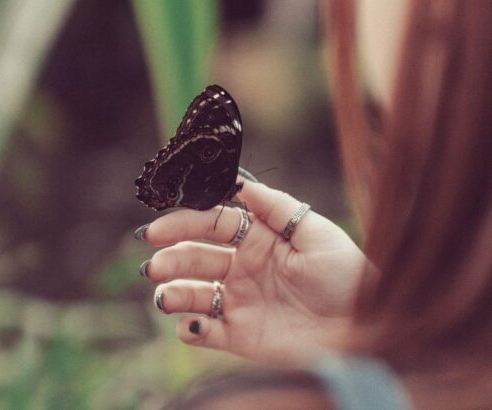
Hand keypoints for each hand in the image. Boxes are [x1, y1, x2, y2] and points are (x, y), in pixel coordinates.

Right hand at [139, 180, 366, 366]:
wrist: (365, 327)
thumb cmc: (345, 275)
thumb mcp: (316, 232)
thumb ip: (276, 207)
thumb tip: (238, 181)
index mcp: (257, 240)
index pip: (212, 225)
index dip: (184, 224)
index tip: (158, 229)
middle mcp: (242, 268)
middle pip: (195, 258)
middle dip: (172, 259)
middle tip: (155, 265)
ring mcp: (239, 302)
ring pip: (192, 294)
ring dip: (172, 293)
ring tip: (165, 297)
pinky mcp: (240, 335)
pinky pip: (206, 332)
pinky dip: (191, 330)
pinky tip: (191, 327)